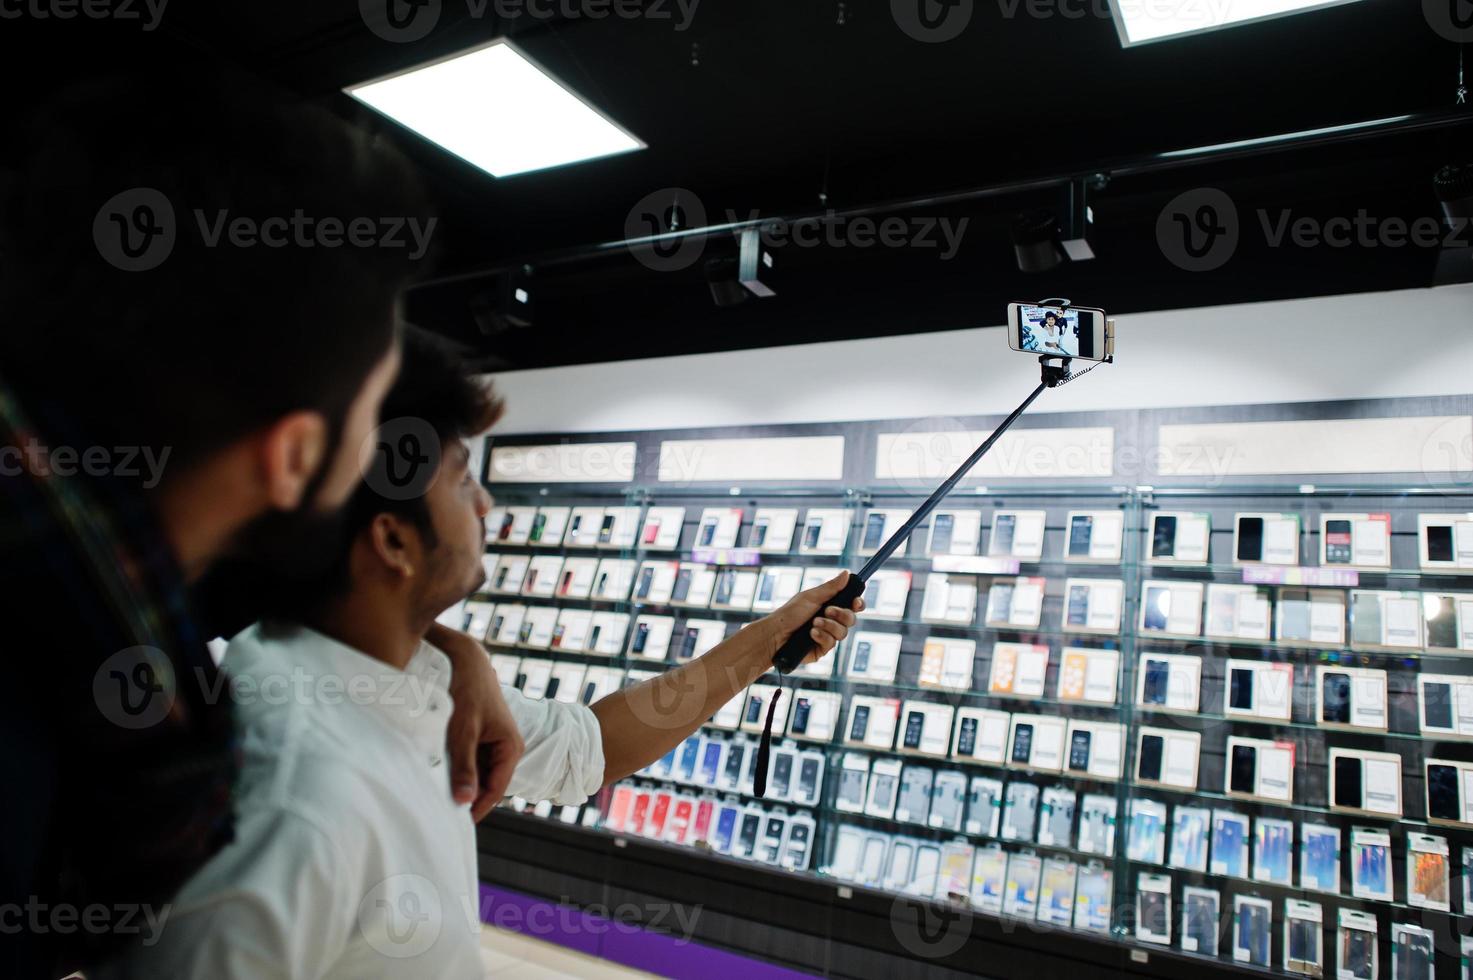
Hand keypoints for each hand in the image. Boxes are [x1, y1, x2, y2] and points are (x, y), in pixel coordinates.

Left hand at [429, 623, 524, 820]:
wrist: (463, 657)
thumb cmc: (467, 690)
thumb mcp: (463, 731)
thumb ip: (464, 766)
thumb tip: (464, 801)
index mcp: (511, 748)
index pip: (494, 791)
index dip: (474, 809)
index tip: (452, 825)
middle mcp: (504, 748)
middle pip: (484, 783)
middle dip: (463, 793)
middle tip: (436, 808)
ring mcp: (490, 742)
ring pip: (473, 772)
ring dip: (455, 778)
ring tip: (433, 788)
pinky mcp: (477, 736)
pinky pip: (466, 759)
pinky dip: (452, 764)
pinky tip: (434, 768)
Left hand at [766, 570, 864, 665]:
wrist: (776, 634)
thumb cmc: (790, 614)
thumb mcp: (811, 597)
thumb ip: (831, 588)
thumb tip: (846, 573)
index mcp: (830, 606)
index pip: (851, 605)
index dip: (857, 604)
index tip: (856, 602)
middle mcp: (831, 621)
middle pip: (851, 619)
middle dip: (841, 614)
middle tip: (828, 611)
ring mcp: (827, 635)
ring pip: (843, 632)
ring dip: (829, 626)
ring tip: (814, 623)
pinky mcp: (822, 649)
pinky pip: (831, 644)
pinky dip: (822, 636)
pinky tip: (811, 634)